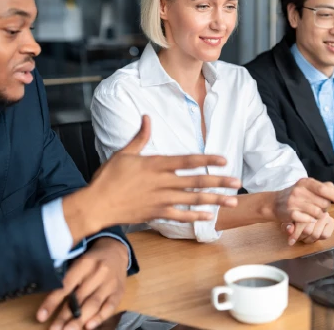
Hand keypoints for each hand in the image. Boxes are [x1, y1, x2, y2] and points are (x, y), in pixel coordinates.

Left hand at [37, 238, 128, 329]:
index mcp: (86, 263)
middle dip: (65, 316)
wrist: (117, 251)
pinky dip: (99, 318)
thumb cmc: (92, 258)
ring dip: (79, 320)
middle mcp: (99, 273)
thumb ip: (67, 277)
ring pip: (93, 304)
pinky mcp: (119, 292)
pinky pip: (110, 307)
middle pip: (80, 297)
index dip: (53, 301)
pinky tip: (89, 326)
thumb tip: (50, 299)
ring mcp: (110, 283)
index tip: (41, 316)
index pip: (66, 285)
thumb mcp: (79, 260)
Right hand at [63, 116, 242, 240]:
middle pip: (196, 181)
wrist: (96, 204)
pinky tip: (209, 215)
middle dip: (219, 181)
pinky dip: (195, 216)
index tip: (223, 160)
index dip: (207, 160)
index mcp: (156, 165)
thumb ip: (140, 137)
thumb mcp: (124, 153)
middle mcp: (162, 182)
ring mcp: (160, 199)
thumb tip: (147, 117)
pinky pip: (180, 216)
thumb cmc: (108, 178)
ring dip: (214, 199)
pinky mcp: (156, 213)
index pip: (187, 161)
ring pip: (192, 199)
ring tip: (232, 200)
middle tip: (237, 182)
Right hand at [272, 178, 333, 223]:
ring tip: (312, 213)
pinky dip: (310, 220)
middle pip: (323, 203)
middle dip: (325, 208)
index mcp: (306, 182)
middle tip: (318, 207)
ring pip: (318, 213)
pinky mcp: (290, 213)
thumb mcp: (307, 187)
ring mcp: (294, 202)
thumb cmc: (295, 195)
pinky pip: (309, 220)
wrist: (273, 203)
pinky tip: (306, 218)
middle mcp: (299, 190)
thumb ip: (322, 187)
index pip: (324, 189)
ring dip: (318, 216)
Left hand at [282, 212, 333, 245]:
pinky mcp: (332, 222)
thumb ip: (288, 224)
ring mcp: (326, 215)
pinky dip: (319, 239)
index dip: (295, 234)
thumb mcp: (289, 219)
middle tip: (298, 239)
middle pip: (308, 230)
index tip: (290, 241)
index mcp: (305, 206)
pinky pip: (325, 235)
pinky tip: (314, 236)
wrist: (309, 211)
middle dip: (301, 237)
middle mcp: (317, 209)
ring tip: (305, 238)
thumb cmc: (296, 215)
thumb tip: (289, 230)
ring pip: (316, 234)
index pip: (301, 223)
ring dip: (309, 239)